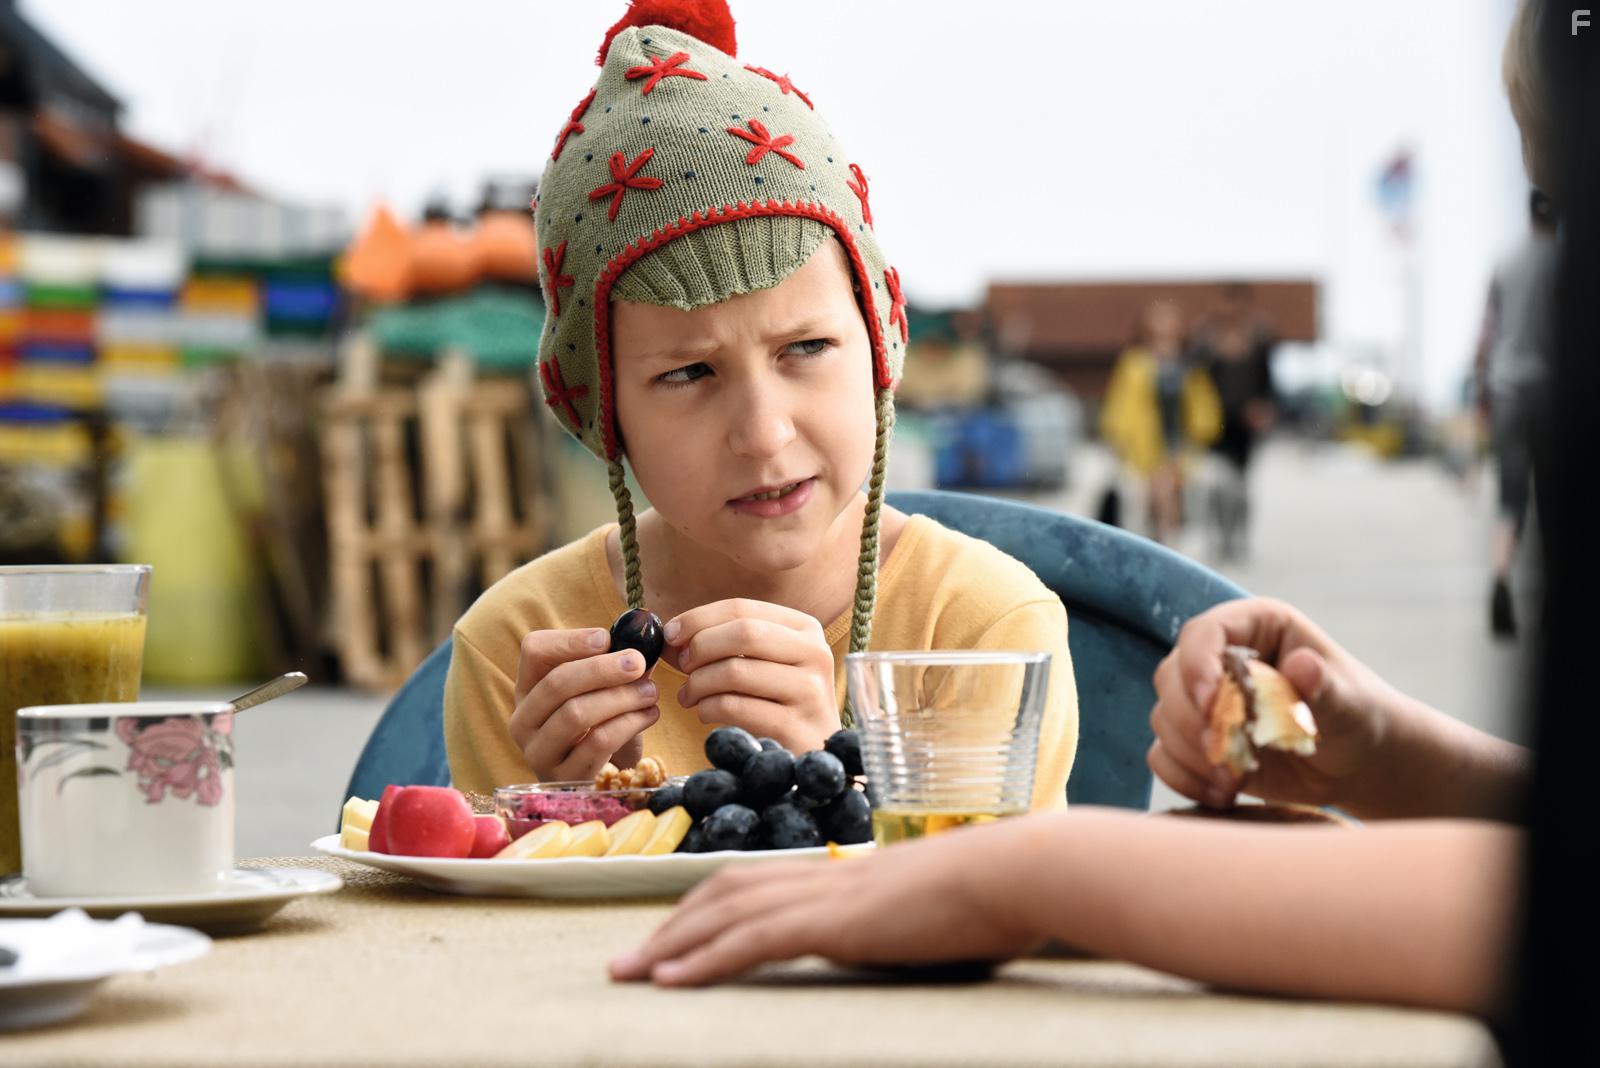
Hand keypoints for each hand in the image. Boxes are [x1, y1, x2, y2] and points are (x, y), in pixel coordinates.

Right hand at [508, 628, 661, 781]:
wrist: (605, 777)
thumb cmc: (601, 724)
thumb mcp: (599, 690)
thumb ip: (613, 664)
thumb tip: (640, 642)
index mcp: (528, 688)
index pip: (534, 650)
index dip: (570, 640)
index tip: (606, 638)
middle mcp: (523, 720)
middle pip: (556, 683)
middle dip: (602, 669)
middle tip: (638, 662)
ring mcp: (539, 753)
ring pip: (576, 714)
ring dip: (620, 697)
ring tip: (650, 691)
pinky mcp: (565, 779)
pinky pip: (598, 743)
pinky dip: (629, 724)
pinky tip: (650, 714)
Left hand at [609, 821, 1042, 985]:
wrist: (1024, 872)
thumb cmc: (1002, 894)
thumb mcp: (941, 909)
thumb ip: (906, 918)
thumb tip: (907, 932)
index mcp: (847, 875)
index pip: (758, 882)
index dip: (707, 906)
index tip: (673, 935)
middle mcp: (826, 877)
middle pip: (725, 891)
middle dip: (669, 927)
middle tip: (625, 961)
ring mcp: (829, 895)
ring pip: (726, 913)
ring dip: (669, 945)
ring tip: (628, 974)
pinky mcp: (837, 923)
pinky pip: (753, 941)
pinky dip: (704, 960)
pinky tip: (670, 981)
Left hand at [668, 599, 838, 752]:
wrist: (814, 752)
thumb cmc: (778, 702)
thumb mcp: (759, 663)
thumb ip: (720, 643)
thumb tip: (670, 635)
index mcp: (805, 629)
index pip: (743, 608)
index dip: (699, 618)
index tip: (671, 635)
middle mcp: (816, 654)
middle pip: (743, 633)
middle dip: (700, 647)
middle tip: (681, 666)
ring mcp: (810, 692)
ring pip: (735, 671)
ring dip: (698, 682)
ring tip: (688, 695)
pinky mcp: (796, 727)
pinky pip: (735, 707)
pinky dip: (707, 708)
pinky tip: (703, 712)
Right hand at [1148, 597, 1405, 813]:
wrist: (1358, 763)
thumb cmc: (1360, 719)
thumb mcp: (1349, 703)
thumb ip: (1324, 686)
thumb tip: (1303, 665)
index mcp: (1257, 626)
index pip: (1203, 633)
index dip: (1197, 664)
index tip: (1211, 703)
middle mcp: (1221, 656)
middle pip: (1172, 676)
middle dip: (1191, 719)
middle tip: (1224, 752)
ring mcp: (1204, 699)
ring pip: (1164, 718)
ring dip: (1191, 754)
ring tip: (1234, 780)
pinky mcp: (1197, 739)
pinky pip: (1162, 755)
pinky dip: (1184, 778)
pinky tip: (1223, 794)